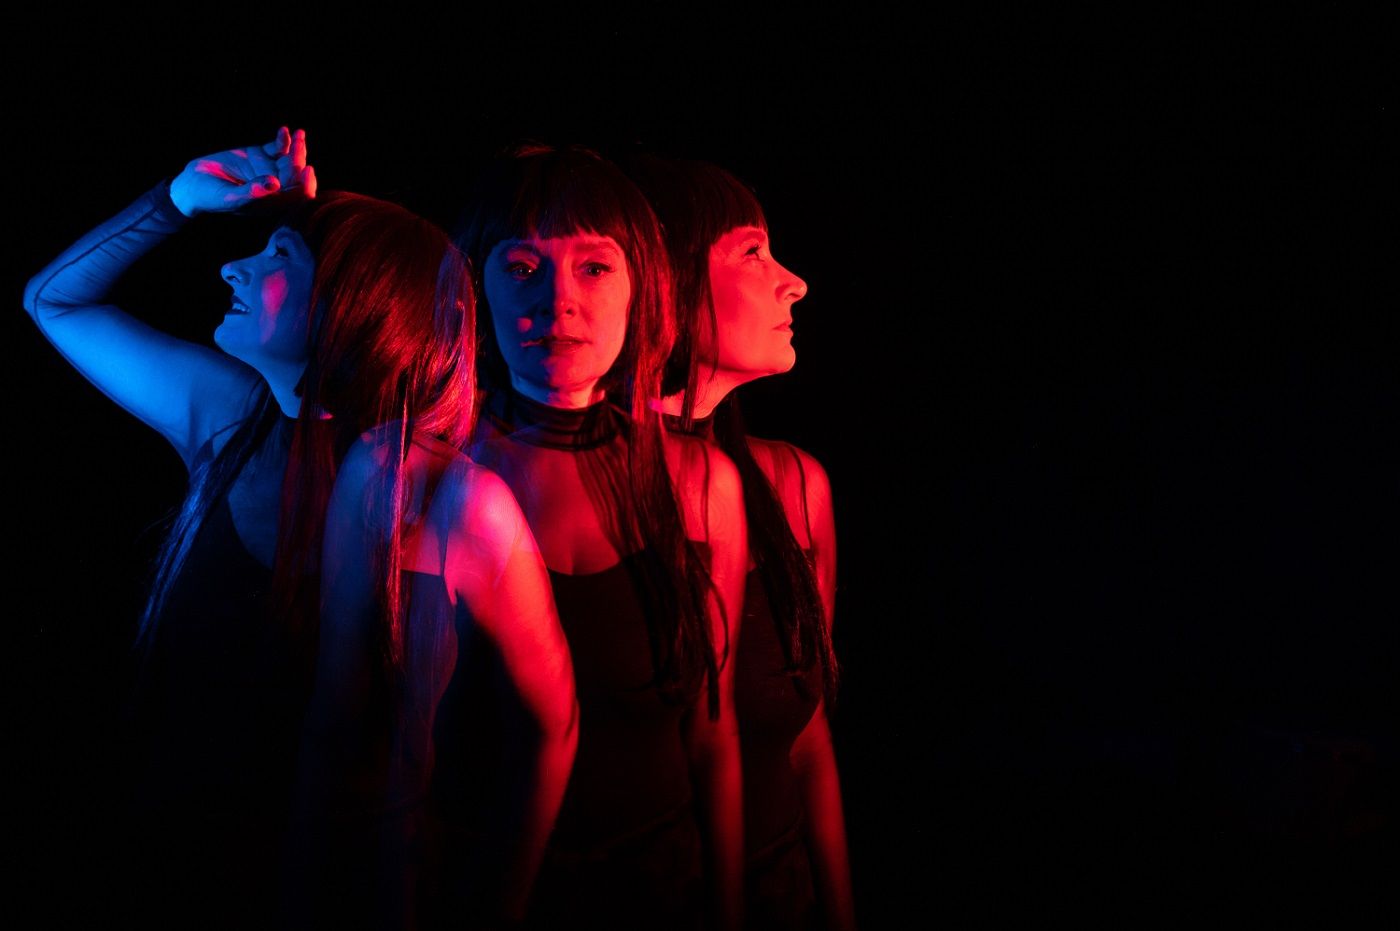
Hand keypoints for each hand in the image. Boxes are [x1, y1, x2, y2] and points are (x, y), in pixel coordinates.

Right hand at [169, 126, 316, 216]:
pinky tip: (284, 131)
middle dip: (299, 160)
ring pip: (289, 160)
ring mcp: (269, 170)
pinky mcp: (259, 156)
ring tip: (297, 135)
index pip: (297, 196)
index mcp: (273, 202)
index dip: (305, 183)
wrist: (193, 184)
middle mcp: (275, 187)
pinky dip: (282, 140)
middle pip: (295, 175)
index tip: (307, 169)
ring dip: (296, 148)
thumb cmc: (210, 197)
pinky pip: (276, 148)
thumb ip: (251, 192)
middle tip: (298, 145)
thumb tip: (273, 183)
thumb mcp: (230, 197)